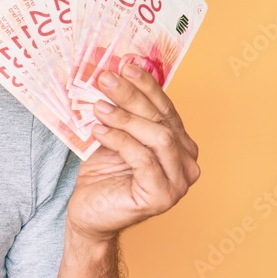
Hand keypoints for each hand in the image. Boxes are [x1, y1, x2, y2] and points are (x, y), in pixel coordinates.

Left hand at [66, 61, 200, 244]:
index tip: (125, 64)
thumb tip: (114, 74)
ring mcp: (178, 183)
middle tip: (105, 78)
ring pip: (158, 137)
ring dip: (125, 118)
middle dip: (131, 95)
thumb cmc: (103, 175)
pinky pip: (143, 159)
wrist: (89, 213)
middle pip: (161, 120)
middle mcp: (186, 164)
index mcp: (180, 146)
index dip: (146, 85)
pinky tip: (98, 131)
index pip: (166, 108)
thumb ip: (123, 112)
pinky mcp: (161, 197)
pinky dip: (120, 140)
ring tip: (98, 107)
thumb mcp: (115, 136)